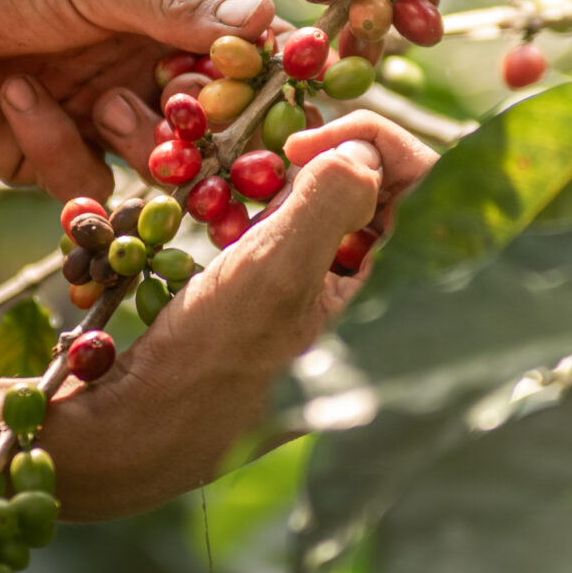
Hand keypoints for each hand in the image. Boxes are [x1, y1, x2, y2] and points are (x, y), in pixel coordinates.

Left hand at [0, 0, 273, 199]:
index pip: (236, 45)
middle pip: (208, 115)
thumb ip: (177, 6)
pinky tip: (15, 97)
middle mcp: (138, 58)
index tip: (277, 93)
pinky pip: (89, 179)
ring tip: (105, 106)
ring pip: (157, 158)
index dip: (259, 72)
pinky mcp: (52, 155)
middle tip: (202, 126)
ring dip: (138, 136)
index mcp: (161, 1)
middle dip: (206, 125)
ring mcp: (99, 110)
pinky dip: (57, 145)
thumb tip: (269, 20)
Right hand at [43, 112, 438, 517]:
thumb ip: (330, 201)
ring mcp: (344, 312)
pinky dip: (273, 220)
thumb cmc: (211, 359)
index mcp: (405, 302)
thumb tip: (365, 152)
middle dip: (330, 161)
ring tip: (246, 199)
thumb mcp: (274, 270)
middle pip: (388, 195)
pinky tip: (232, 229)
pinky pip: (308, 245)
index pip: (430, 185)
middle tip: (269, 160)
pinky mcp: (302, 315)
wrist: (141, 430)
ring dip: (295, 190)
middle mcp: (388, 308)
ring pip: (342, 216)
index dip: (372, 141)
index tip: (301, 142)